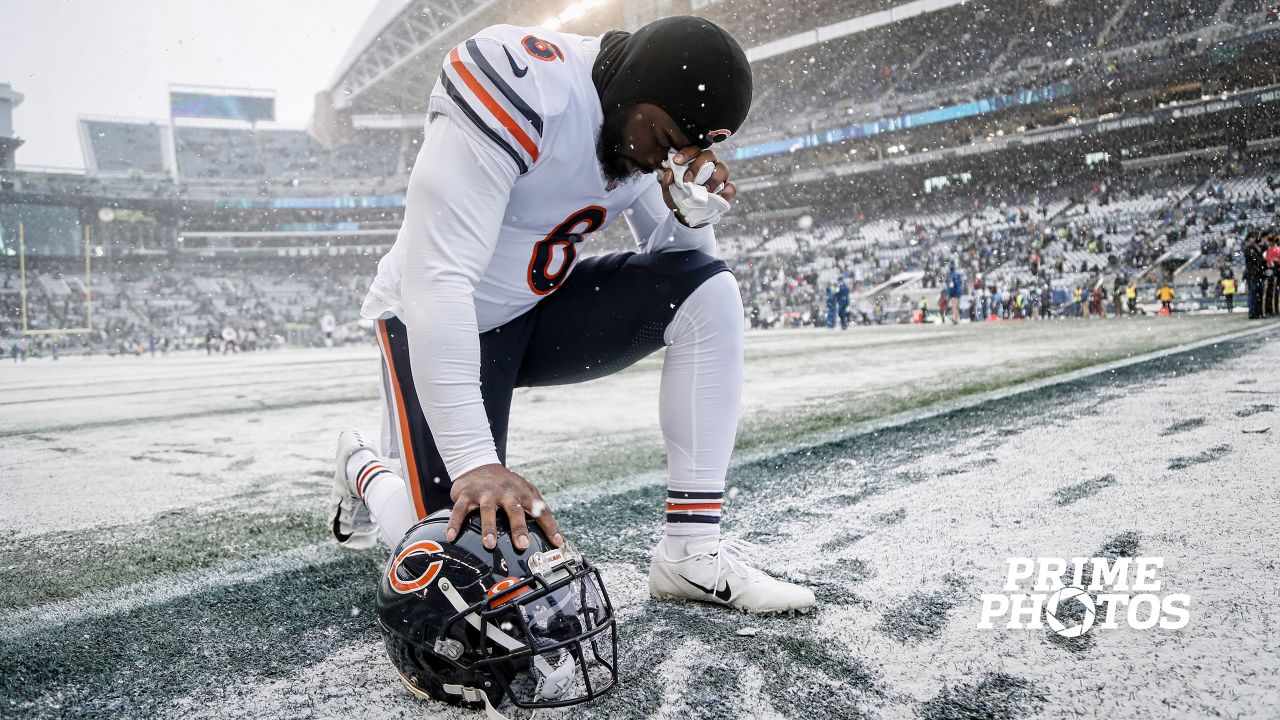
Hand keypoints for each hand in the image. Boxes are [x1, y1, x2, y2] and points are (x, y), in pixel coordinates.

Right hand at [446, 463, 562, 550]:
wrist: (479, 464)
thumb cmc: (507, 484)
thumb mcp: (526, 491)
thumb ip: (540, 510)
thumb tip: (558, 537)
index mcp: (522, 493)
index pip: (540, 510)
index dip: (550, 526)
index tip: (558, 543)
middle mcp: (505, 492)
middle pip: (514, 510)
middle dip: (518, 527)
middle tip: (522, 544)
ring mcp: (485, 492)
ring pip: (487, 510)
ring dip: (488, 527)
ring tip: (489, 544)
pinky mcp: (466, 494)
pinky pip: (459, 510)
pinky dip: (455, 523)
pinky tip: (451, 536)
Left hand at [660, 145, 735, 226]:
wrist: (685, 214)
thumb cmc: (677, 196)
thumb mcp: (668, 189)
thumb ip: (666, 180)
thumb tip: (668, 174)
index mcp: (695, 160)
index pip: (694, 149)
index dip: (686, 153)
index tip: (676, 161)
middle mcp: (709, 165)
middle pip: (710, 155)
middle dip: (698, 166)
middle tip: (687, 179)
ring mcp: (720, 177)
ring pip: (723, 169)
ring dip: (712, 179)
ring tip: (702, 190)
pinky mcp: (726, 191)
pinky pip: (731, 188)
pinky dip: (726, 192)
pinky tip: (716, 197)